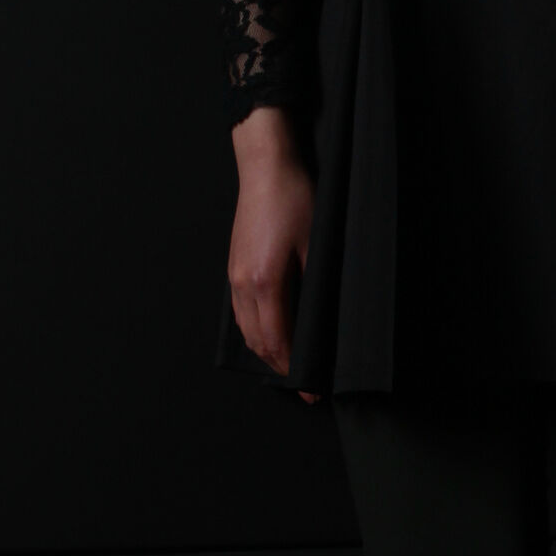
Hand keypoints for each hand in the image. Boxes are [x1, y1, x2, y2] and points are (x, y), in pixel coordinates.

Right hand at [228, 106, 319, 402]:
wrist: (265, 164)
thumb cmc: (294, 198)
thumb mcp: (317, 245)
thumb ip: (316, 288)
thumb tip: (321, 324)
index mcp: (265, 284)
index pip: (279, 343)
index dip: (297, 371)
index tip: (312, 391)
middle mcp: (243, 285)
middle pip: (258, 343)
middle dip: (280, 367)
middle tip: (304, 383)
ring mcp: (234, 275)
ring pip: (246, 330)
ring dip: (266, 351)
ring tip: (289, 363)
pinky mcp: (234, 265)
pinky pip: (240, 312)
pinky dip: (254, 331)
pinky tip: (270, 331)